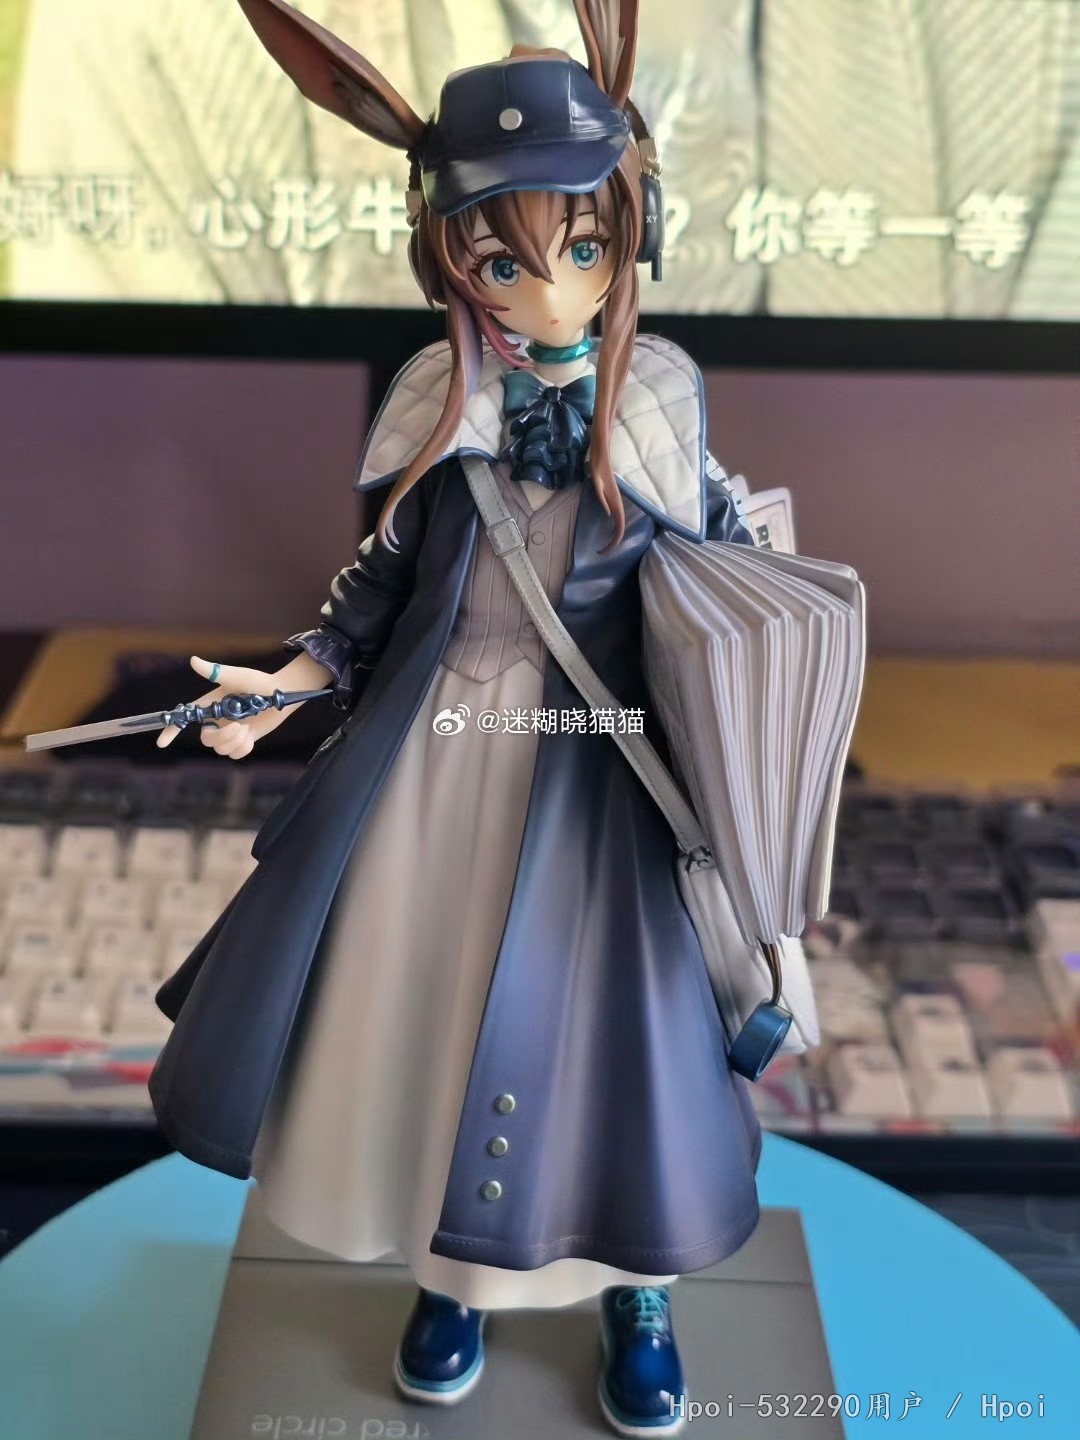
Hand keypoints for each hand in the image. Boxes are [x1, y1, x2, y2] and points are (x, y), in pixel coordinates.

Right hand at [156, 655, 292, 759]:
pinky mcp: (243, 739)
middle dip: (221, 738)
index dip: (172, 730)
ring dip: (235, 742)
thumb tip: (193, 660)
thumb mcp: (236, 676)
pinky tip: (251, 736)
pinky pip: (236, 754)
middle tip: (240, 727)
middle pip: (206, 739)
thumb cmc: (258, 681)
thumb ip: (215, 671)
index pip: (186, 717)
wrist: (282, 693)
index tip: (161, 742)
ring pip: (221, 749)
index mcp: (211, 704)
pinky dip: (243, 748)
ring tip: (247, 728)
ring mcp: (230, 731)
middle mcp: (218, 719)